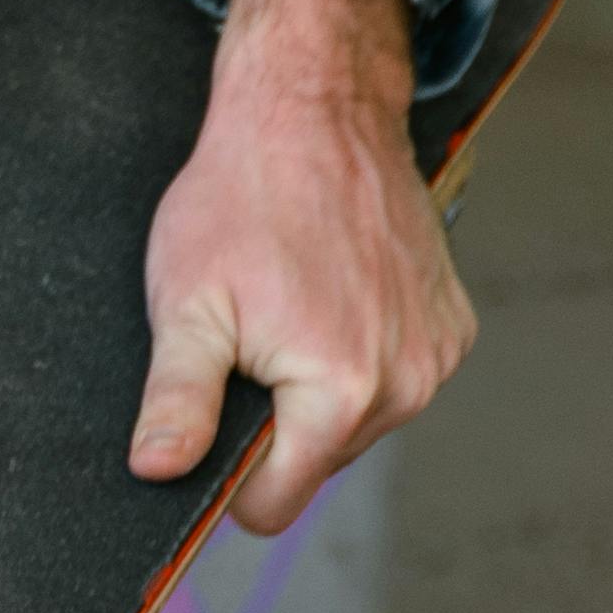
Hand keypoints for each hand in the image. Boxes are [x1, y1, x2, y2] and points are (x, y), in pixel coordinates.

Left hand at [130, 0, 475, 530]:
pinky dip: (360, 354)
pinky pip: (394, 378)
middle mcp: (408, 384)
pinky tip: (334, 296)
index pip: (276, 501)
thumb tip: (160, 472)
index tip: (214, 420)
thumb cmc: (243, 196)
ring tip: (293, 309)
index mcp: (341, 392)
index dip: (232, 477)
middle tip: (253, 338)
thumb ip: (177, 400)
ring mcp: (438, 354)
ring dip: (318, 388)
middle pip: (318, 461)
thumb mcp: (187, 303)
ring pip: (356, 423)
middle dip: (276, 420)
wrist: (316, 110)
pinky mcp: (452, 325)